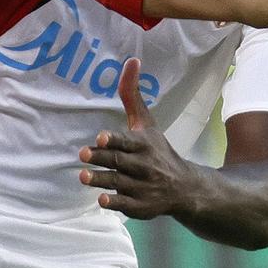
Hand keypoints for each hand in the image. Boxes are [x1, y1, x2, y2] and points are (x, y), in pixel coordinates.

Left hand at [76, 61, 192, 218]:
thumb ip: (132, 96)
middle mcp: (145, 166)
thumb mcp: (146, 124)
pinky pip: (126, 205)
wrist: (185, 187)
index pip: (127, 142)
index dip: (114, 140)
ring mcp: (143, 188)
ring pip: (119, 183)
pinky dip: (115, 202)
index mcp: (145, 144)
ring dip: (101, 180)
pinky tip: (102, 199)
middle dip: (101, 158)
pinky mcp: (141, 207)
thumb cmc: (157, 150)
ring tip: (83, 176)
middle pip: (119, 162)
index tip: (100, 138)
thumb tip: (131, 60)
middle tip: (82, 154)